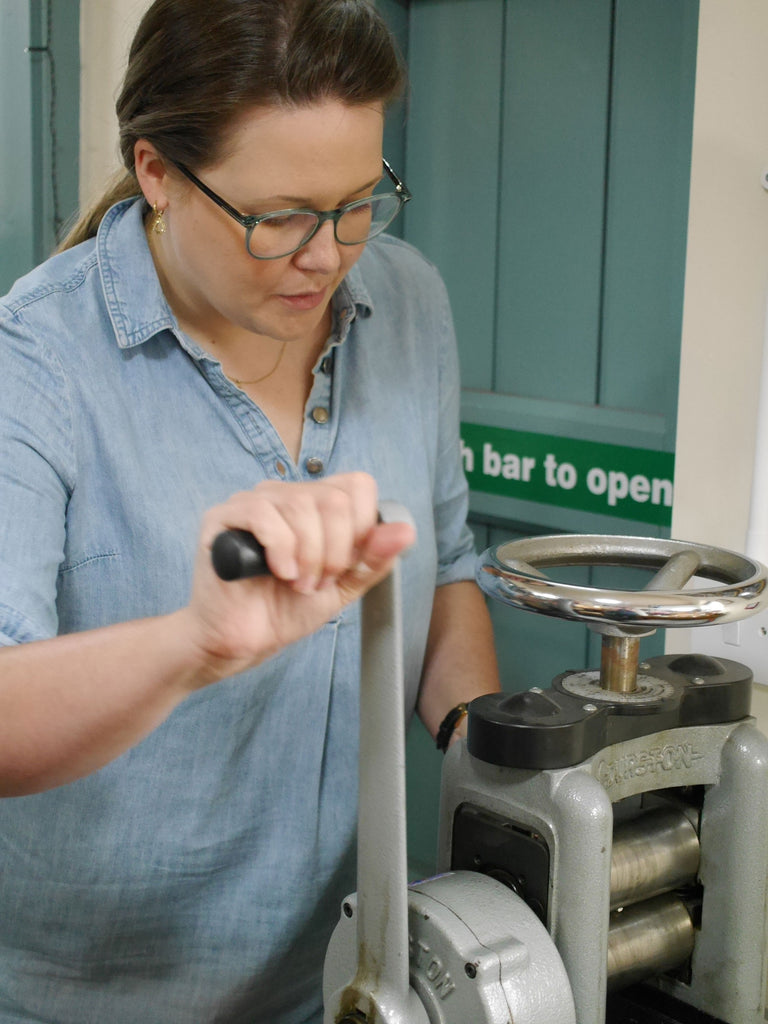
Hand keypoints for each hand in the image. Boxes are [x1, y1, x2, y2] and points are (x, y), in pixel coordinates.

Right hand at [184, 473, 414, 682]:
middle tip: (319, 582)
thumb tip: (405, 530)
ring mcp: (253, 502)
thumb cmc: (288, 608)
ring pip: (302, 505)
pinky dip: (280, 550)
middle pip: (334, 499)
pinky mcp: (222, 517)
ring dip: (308, 557)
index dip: (362, 527)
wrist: (245, 640)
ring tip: (298, 584)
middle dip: (335, 552)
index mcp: (316, 503)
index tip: (348, 564)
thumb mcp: (345, 585)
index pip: (358, 485)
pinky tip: (278, 573)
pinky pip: (263, 514)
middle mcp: (286, 494)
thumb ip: (374, 558)